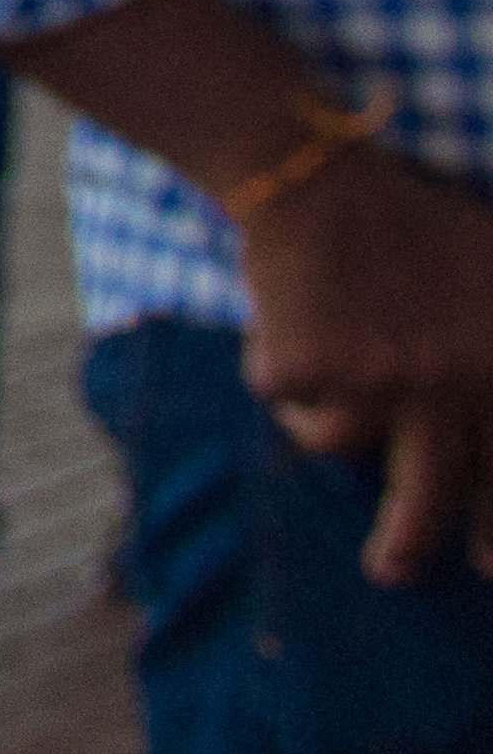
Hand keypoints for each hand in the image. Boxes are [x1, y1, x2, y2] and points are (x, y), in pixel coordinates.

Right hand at [240, 149, 492, 585]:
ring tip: (323, 372)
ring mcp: (373, 382)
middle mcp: (447, 385)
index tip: (484, 564)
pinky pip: (286, 401)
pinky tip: (291, 325)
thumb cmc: (421, 230)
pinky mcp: (303, 370)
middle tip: (393, 572)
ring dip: (324, 414)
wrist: (318, 182)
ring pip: (339, 444)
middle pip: (426, 504)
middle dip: (407, 548)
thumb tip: (491, 433)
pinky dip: (282, 371)